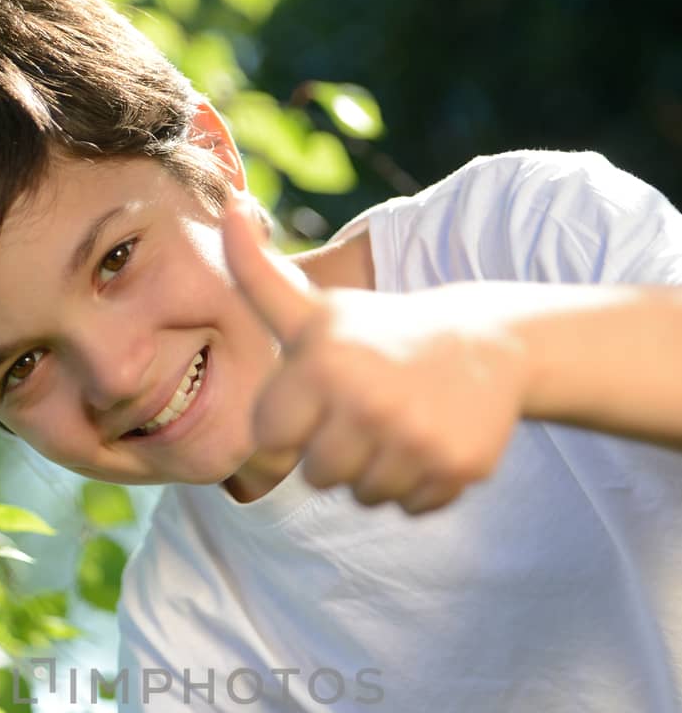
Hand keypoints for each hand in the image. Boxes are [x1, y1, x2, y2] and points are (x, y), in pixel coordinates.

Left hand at [221, 197, 528, 514]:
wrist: (487, 343)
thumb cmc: (378, 332)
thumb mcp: (314, 307)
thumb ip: (257, 275)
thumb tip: (226, 205)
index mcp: (320, 365)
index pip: (270, 441)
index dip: (292, 425)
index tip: (322, 396)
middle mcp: (366, 402)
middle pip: (318, 477)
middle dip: (337, 451)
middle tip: (370, 407)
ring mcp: (414, 438)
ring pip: (364, 496)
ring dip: (378, 470)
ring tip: (401, 421)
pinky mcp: (456, 467)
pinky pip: (412, 507)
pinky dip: (420, 483)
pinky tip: (433, 438)